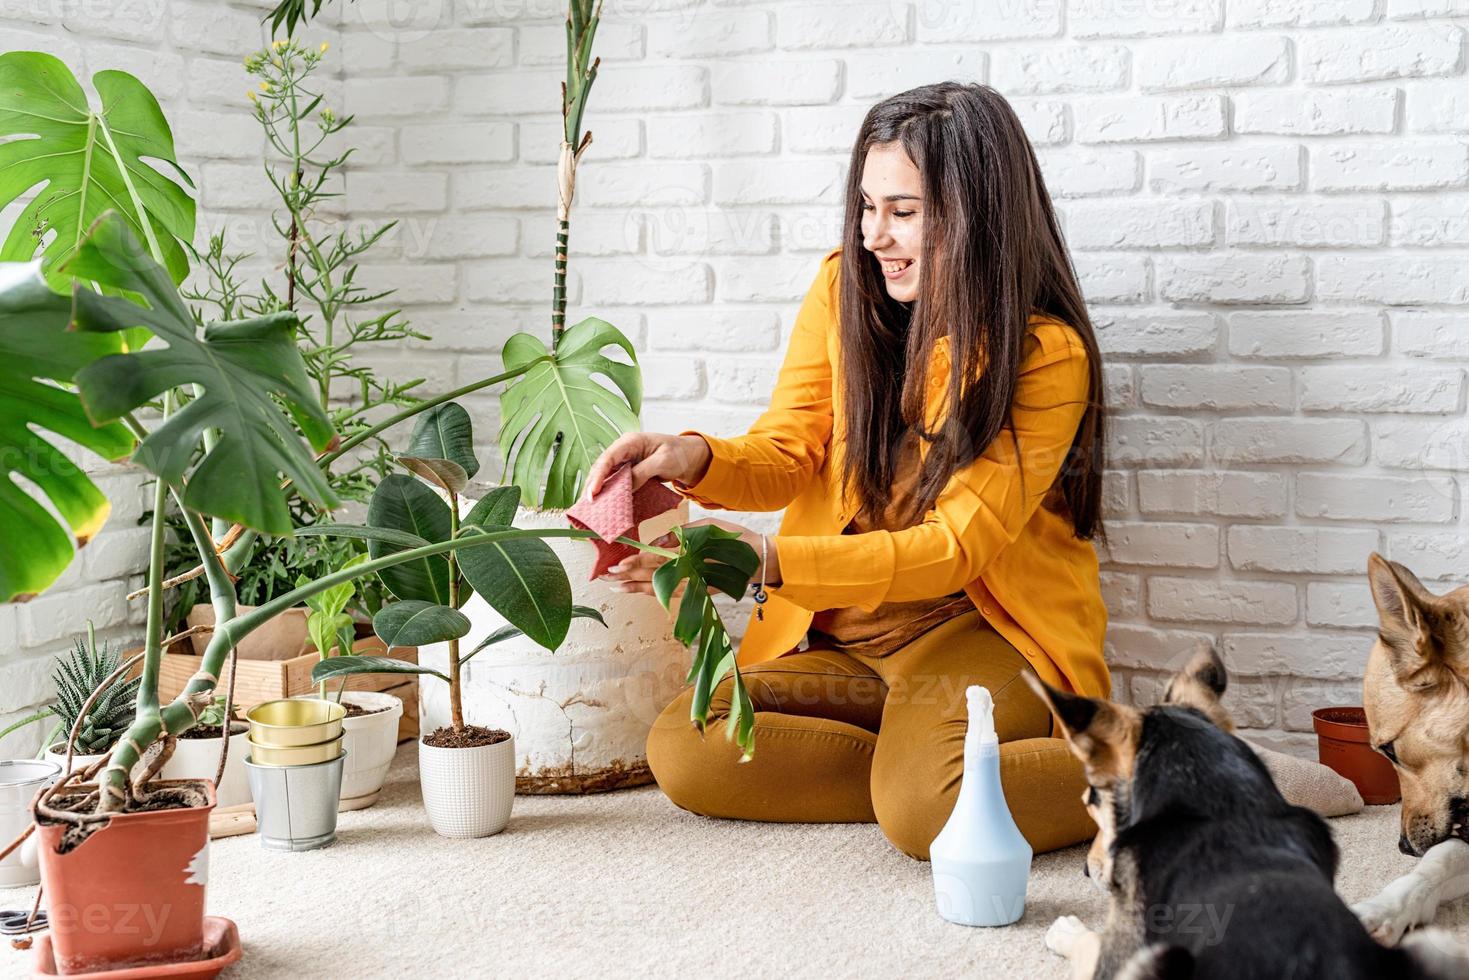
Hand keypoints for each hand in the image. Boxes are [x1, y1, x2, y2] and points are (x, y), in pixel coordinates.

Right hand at [583, 432, 711, 498]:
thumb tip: (626, 487)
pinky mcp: (628, 472)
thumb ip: (643, 472)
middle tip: (587, 504)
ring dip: (597, 490)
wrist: (688, 457)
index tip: (593, 492)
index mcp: (630, 442)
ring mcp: (624, 461)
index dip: (598, 475)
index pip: (608, 458)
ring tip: (589, 508)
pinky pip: (614, 482)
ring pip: (605, 476)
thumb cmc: (678, 453)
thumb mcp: (663, 461)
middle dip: (592, 485)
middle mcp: (623, 450)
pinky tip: (603, 504)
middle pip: (602, 468)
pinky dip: (608, 493)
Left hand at [599, 518, 780, 595]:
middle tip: (606, 576)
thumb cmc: (735, 539)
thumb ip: (679, 535)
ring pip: (659, 588)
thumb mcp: (707, 527)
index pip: (657, 560)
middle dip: (628, 576)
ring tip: (616, 587)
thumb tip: (654, 543)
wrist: (759, 561)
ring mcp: (694, 585)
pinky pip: (671, 594)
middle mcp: (689, 573)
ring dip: (636, 588)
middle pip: (653, 576)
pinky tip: (640, 590)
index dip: (636, 562)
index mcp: (690, 555)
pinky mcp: (698, 590)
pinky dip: (654, 592)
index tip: (618, 563)